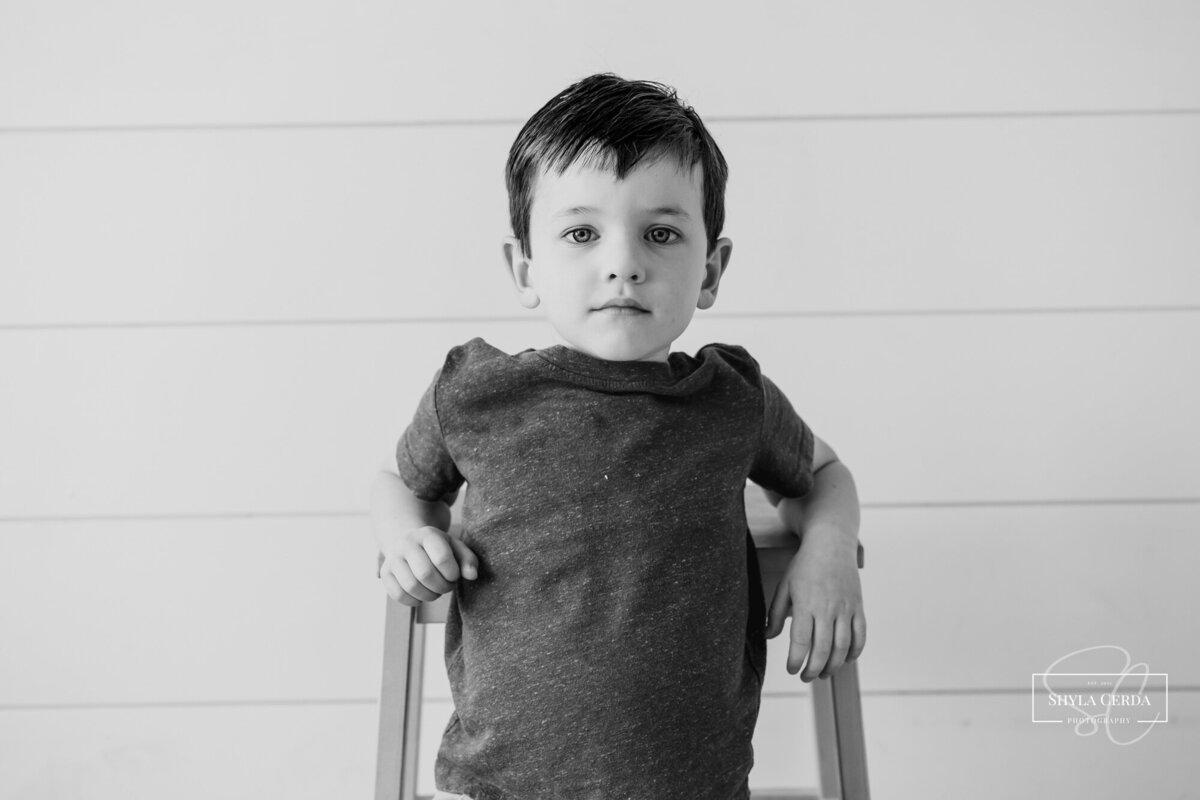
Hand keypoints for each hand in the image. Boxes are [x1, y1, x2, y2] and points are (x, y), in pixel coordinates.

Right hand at [378, 526, 478, 606]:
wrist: (408, 541)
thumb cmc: (437, 548)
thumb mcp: (455, 547)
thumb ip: (468, 559)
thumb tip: (472, 576)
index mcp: (427, 534)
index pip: (442, 559)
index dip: (453, 574)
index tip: (455, 575)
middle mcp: (406, 544)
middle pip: (425, 574)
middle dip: (442, 587)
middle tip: (447, 586)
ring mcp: (393, 558)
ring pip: (411, 586)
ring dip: (429, 595)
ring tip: (435, 591)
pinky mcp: (385, 573)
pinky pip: (398, 595)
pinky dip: (414, 601)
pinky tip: (421, 595)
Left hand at [765, 527, 865, 681]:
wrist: (831, 543)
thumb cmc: (804, 565)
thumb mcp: (784, 586)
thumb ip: (776, 613)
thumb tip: (769, 636)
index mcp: (806, 604)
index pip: (801, 641)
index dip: (796, 660)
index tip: (791, 669)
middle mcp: (827, 608)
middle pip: (823, 649)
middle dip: (814, 669)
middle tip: (806, 677)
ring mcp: (845, 608)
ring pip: (842, 646)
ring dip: (833, 665)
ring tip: (824, 674)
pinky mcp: (858, 606)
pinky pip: (860, 635)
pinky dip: (854, 652)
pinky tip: (845, 660)